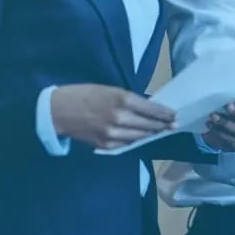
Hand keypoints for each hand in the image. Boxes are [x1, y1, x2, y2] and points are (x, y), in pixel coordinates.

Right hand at [50, 84, 175, 149]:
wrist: (59, 111)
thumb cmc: (86, 94)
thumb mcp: (111, 89)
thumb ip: (130, 99)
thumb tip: (149, 107)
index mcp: (122, 99)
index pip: (152, 109)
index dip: (165, 114)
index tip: (175, 115)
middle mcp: (120, 118)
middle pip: (149, 125)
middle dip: (163, 125)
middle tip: (174, 125)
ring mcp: (113, 134)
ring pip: (140, 137)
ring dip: (152, 134)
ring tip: (161, 131)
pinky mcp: (106, 145)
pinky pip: (127, 144)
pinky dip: (135, 140)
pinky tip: (142, 137)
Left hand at [201, 96, 234, 151]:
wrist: (212, 124)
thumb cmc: (221, 108)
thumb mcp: (225, 99)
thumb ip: (229, 97)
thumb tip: (224, 94)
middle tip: (226, 108)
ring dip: (227, 125)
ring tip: (213, 117)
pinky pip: (233, 143)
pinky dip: (221, 134)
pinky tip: (211, 126)